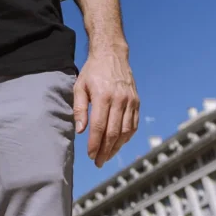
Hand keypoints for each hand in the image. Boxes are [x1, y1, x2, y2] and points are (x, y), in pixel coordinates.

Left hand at [73, 50, 138, 167]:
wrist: (111, 54)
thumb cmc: (92, 71)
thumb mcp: (79, 87)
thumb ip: (79, 109)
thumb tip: (80, 131)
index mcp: (103, 96)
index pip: (99, 126)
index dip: (95, 143)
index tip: (90, 155)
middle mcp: (119, 100)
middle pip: (114, 132)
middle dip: (105, 150)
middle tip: (98, 161)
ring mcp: (130, 101)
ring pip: (125, 131)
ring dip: (117, 147)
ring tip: (106, 156)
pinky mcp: (136, 102)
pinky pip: (133, 124)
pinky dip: (127, 137)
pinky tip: (119, 144)